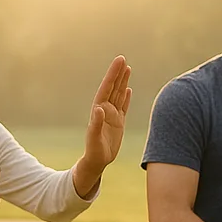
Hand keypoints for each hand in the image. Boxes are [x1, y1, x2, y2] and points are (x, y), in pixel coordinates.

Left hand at [81, 56, 132, 179]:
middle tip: (122, 59)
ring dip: (122, 82)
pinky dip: (125, 97)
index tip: (119, 61)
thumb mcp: (94, 139)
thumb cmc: (94, 152)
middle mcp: (105, 110)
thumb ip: (96, 124)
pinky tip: (128, 89)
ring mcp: (112, 116)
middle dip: (117, 73)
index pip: (107, 88)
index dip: (113, 74)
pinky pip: (123, 106)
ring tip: (127, 68)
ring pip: (118, 94)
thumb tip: (99, 109)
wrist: (97, 162)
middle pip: (113, 88)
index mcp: (99, 110)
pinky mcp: (118, 123)